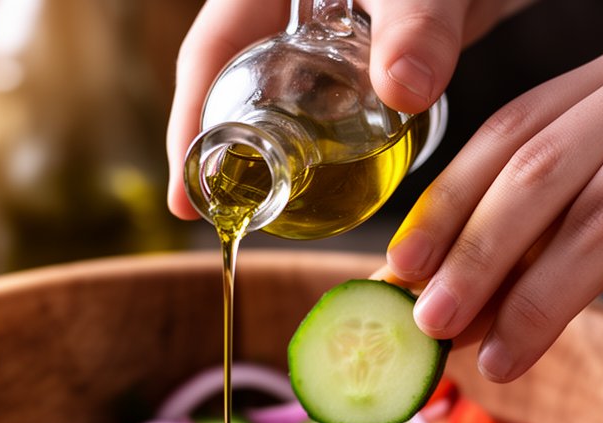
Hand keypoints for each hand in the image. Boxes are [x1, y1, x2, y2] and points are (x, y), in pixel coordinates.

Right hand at [166, 0, 534, 218]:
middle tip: (229, 221)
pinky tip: (341, 180)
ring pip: (291, 100)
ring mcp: (335, 28)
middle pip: (241, 87)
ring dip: (284, 156)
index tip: (186, 200)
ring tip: (279, 214)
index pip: (209, 54)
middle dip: (233, 154)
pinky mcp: (378, 45)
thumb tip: (404, 92)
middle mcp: (293, 8)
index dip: (189, 128)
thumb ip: (416, 24)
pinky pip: (342, 102)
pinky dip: (337, 142)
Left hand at [386, 51, 602, 381]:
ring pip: (597, 213)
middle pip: (539, 166)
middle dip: (476, 248)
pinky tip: (552, 339)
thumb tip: (453, 306)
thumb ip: (537, 228)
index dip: (451, 199)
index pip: (513, 129)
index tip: (402, 263)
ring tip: (491, 358)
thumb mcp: (593, 184)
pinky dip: (584, 292)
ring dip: (533, 293)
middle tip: (431, 321)